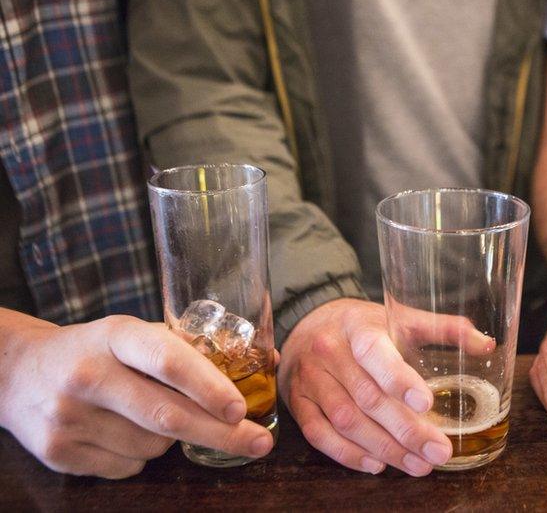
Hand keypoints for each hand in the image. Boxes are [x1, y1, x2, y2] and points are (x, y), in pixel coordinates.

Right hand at [0, 311, 273, 478]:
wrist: (16, 371)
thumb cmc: (96, 351)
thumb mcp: (132, 334)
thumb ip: (189, 348)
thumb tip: (268, 359)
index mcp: (115, 336)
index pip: (168, 360)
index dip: (208, 386)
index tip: (239, 408)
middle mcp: (90, 374)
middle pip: (167, 415)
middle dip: (221, 433)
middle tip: (259, 442)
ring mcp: (70, 416)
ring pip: (152, 446)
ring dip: (172, 440)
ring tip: (153, 417)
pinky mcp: (58, 451)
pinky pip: (126, 467)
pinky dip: (141, 457)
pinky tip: (123, 433)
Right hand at [280, 298, 491, 475]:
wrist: (309, 324)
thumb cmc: (364, 326)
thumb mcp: (401, 318)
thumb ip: (445, 329)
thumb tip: (487, 345)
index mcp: (358, 327)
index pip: (376, 354)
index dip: (399, 380)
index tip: (426, 403)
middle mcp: (330, 352)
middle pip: (368, 398)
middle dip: (406, 430)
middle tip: (438, 451)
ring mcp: (311, 379)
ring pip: (347, 421)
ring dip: (384, 448)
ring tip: (418, 465)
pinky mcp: (299, 402)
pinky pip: (320, 435)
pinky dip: (349, 454)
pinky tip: (378, 465)